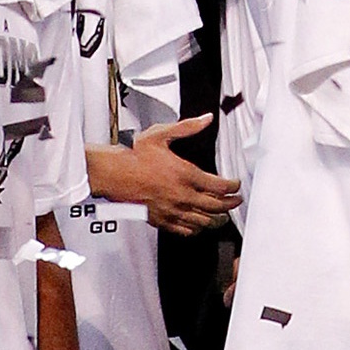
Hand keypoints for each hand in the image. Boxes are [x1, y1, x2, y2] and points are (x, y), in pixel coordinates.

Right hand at [90, 115, 241, 234]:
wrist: (113, 174)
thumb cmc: (134, 156)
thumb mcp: (161, 135)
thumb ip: (187, 127)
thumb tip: (205, 119)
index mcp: (185, 175)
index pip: (220, 186)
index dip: (233, 187)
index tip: (236, 185)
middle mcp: (182, 195)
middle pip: (217, 206)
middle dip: (231, 204)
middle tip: (236, 201)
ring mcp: (173, 210)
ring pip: (204, 221)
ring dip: (218, 219)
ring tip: (224, 216)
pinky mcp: (162, 220)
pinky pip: (186, 230)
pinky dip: (198, 229)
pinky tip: (200, 225)